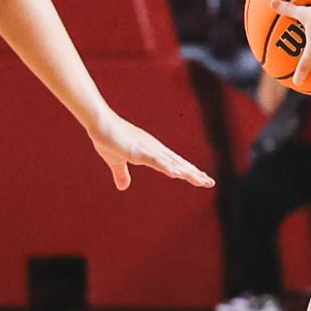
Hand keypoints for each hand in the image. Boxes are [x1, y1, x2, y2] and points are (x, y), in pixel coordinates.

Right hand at [90, 115, 213, 190]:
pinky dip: (167, 167)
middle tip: (209, 183)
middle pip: (178, 163)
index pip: (174, 163)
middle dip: (194, 173)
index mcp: (152, 152)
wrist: (100, 124)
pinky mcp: (139, 151)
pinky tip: (177, 174)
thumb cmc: (108, 139)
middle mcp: (155, 149)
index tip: (201, 178)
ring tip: (201, 180)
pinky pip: (156, 160)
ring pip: (172, 163)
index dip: (188, 171)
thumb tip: (123, 187)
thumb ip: (121, 174)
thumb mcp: (116, 161)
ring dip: (186, 172)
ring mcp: (149, 149)